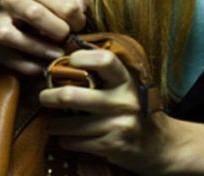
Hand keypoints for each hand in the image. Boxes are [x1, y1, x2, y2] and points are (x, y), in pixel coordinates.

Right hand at [0, 0, 87, 74]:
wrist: (9, 25)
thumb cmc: (43, 12)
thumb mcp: (58, 0)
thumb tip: (81, 2)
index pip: (61, 1)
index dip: (76, 18)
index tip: (80, 27)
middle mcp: (11, 0)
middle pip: (34, 14)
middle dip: (56, 30)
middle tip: (68, 40)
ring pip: (12, 36)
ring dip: (39, 48)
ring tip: (57, 55)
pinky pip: (9, 57)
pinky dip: (28, 65)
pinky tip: (43, 68)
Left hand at [40, 49, 178, 174]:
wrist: (159, 145)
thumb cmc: (134, 108)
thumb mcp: (125, 85)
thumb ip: (103, 72)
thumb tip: (65, 56)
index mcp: (125, 80)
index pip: (103, 60)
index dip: (80, 57)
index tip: (67, 62)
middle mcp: (123, 101)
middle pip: (70, 96)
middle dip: (49, 97)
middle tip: (43, 97)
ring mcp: (117, 125)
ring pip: (68, 124)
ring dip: (53, 124)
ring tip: (52, 122)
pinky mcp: (111, 146)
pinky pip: (74, 142)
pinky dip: (65, 140)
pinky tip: (67, 137)